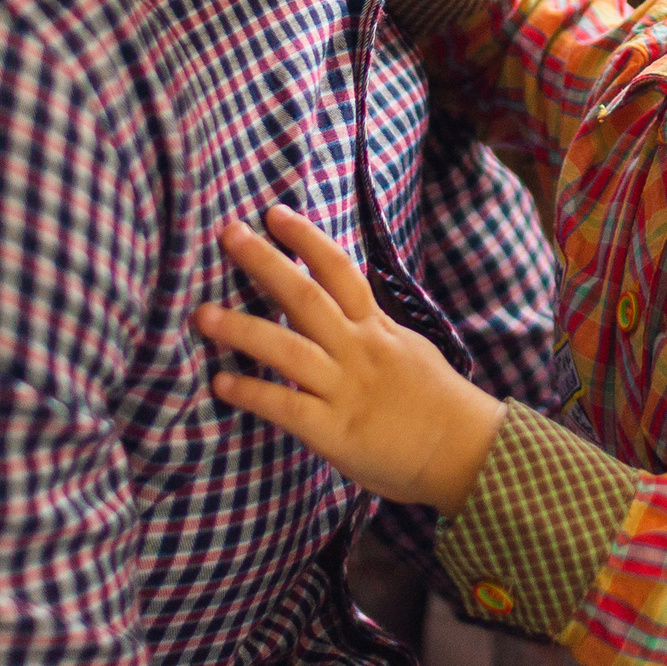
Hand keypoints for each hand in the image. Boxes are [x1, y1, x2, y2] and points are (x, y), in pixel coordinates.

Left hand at [193, 205, 503, 508]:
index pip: (340, 271)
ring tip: (202, 314)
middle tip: (230, 234)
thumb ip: (373, 328)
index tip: (275, 214)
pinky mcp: (334, 431)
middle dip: (266, 264)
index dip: (307, 240)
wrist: (463, 451)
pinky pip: (286, 407)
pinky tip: (220, 382)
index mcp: (377, 328)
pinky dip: (252, 393)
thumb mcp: (409, 349)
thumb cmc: (436, 401)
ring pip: (289, 349)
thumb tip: (348, 306)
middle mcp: (359, 350)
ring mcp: (346, 389)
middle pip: (307, 297)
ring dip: (242, 329)